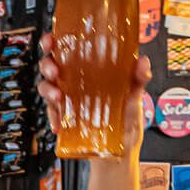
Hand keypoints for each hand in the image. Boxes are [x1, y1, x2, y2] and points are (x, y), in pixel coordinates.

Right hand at [37, 34, 153, 162]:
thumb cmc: (126, 119)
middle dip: (47, 64)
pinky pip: (52, 113)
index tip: (52, 39)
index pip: (66, 48)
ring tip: (58, 97)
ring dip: (47, 89)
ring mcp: (68, 99)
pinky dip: (53, 117)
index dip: (54, 41)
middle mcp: (75, 80)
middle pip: (51, 65)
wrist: (120, 150)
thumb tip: (142, 63)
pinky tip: (59, 123)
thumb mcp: (134, 96)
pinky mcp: (65, 117)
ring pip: (46, 87)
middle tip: (55, 71)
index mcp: (88, 68)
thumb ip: (138, 79)